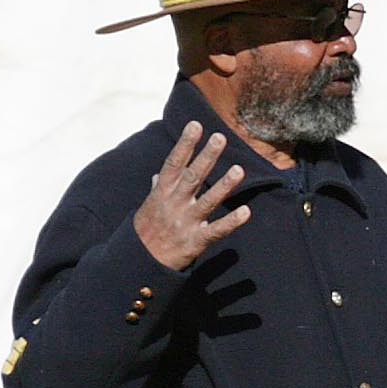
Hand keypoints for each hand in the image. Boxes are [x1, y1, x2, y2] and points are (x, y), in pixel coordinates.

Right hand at [131, 122, 249, 270]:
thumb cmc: (147, 230)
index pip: (174, 162)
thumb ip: (157, 188)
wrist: (140, 262)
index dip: (185, 143)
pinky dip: (231, 222)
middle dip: (206, 157)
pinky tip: (246, 212)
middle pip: (192, 176)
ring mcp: (185, 222)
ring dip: (224, 186)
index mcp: (163, 192)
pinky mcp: (195, 241)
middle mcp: (174, 203)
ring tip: (239, 170)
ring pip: (207, 201)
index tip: (196, 124)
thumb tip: (158, 175)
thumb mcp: (148, 206)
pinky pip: (216, 230)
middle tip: (220, 137)